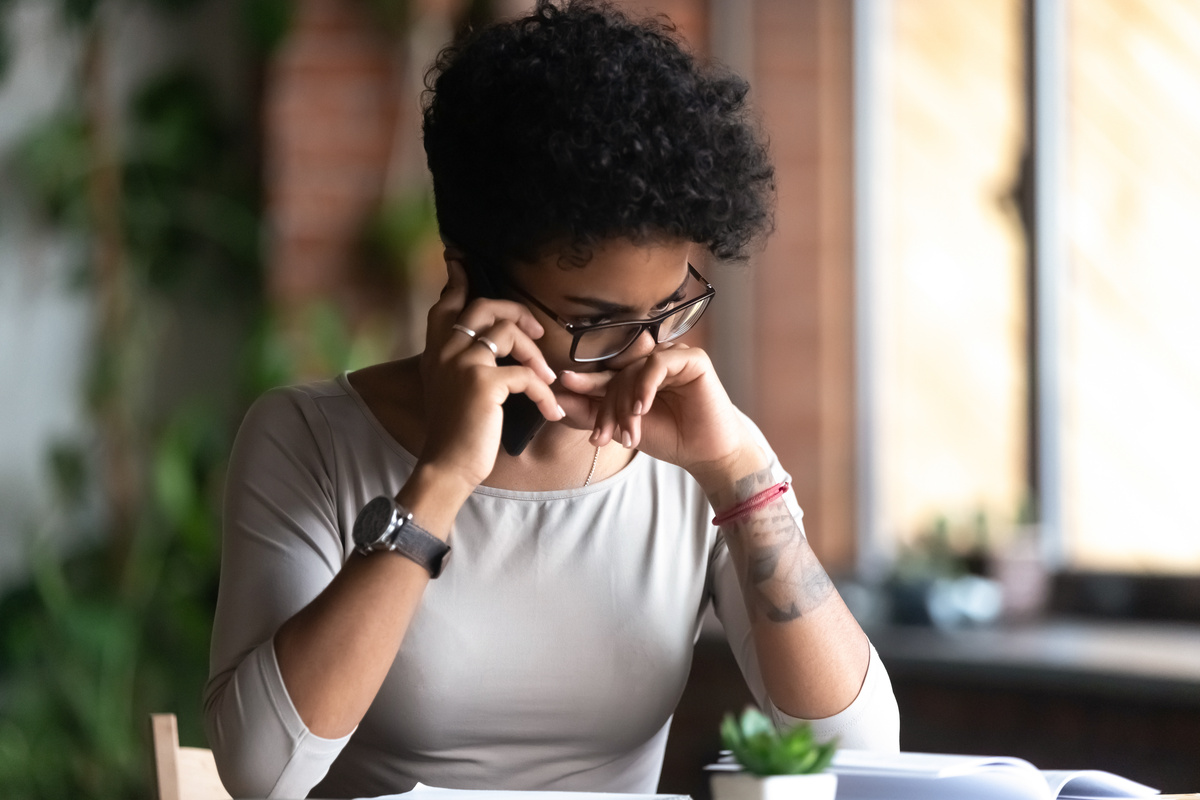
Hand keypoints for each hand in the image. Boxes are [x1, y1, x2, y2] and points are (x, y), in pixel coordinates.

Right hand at [417, 258, 562, 490]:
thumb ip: (460, 363)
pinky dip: (544, 394)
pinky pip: (526, 375)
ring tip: (546, 379)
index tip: (461, 261)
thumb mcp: (449, 389)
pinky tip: (551, 411)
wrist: (448, 465)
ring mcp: (464, 364)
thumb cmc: (456, 432)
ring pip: (508, 332)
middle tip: (537, 332)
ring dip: (535, 354)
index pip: (446, 305)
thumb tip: (485, 345)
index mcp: (437, 352)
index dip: (458, 281)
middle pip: (484, 306)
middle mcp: (447, 351)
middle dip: (517, 312)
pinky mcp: (485, 383)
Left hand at [555, 344, 765, 490]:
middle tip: (602, 437)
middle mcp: (653, 361)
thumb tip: (556, 399)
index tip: (561, 389)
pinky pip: (658, 363)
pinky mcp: (692, 358)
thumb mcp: (622, 427)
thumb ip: (592, 412)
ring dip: (626, 403)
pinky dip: (645, 385)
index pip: (606, 374)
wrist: (705, 454)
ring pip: (634, 369)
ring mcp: (673, 356)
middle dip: (606, 407)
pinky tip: (642, 408)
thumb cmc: (669, 438)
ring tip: (628, 432)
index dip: (585, 385)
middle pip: (617, 373)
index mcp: (637, 373)